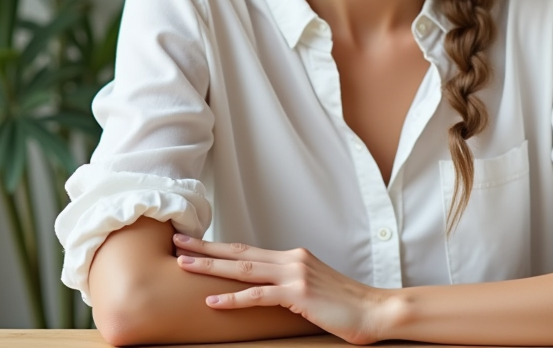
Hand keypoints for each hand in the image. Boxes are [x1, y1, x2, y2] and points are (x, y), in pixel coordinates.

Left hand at [172, 232, 394, 343]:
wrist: (374, 310)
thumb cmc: (346, 305)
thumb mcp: (314, 288)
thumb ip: (291, 284)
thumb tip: (268, 290)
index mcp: (293, 258)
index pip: (248, 249)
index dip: (219, 246)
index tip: (195, 243)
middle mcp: (291, 259)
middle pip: (240, 251)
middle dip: (206, 247)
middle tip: (178, 242)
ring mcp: (294, 274)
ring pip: (243, 268)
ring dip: (211, 266)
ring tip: (184, 265)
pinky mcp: (297, 293)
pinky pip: (258, 295)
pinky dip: (232, 298)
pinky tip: (212, 301)